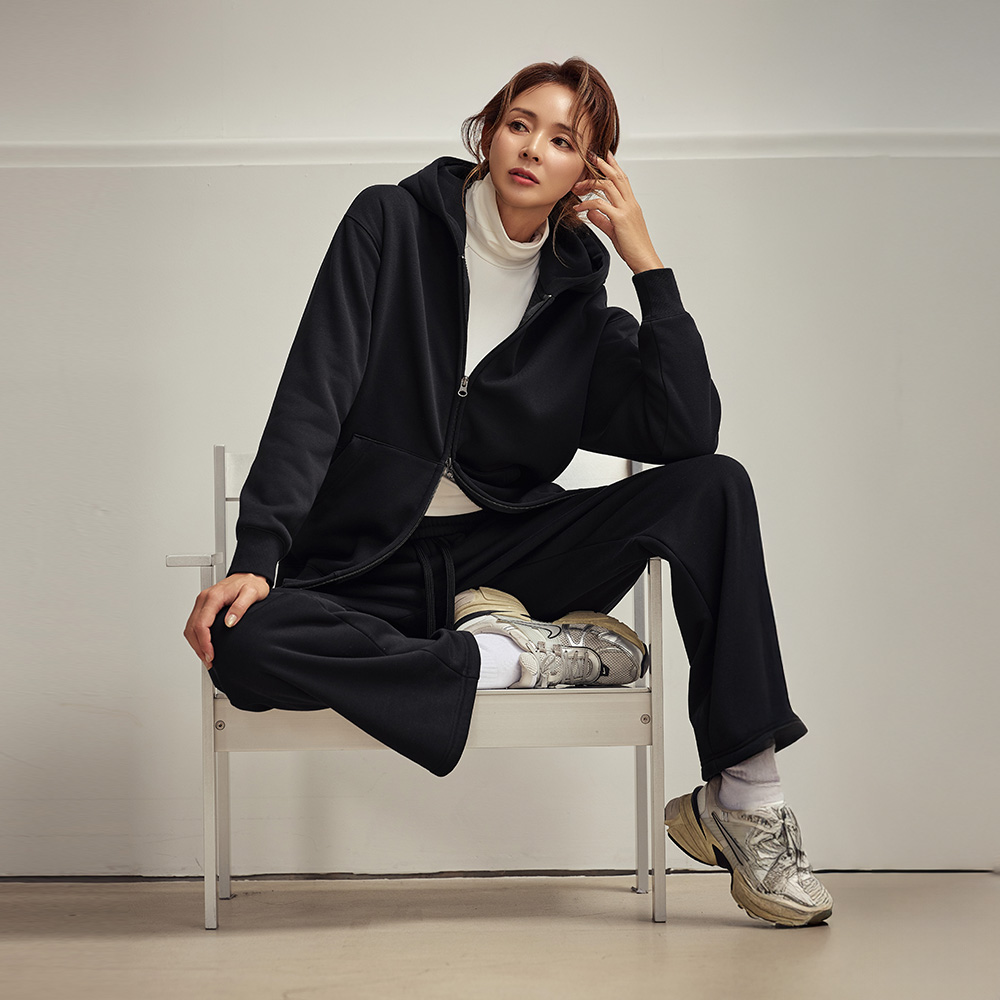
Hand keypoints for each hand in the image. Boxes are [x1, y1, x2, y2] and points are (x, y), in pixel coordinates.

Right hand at [183, 573, 269, 666]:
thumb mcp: (252, 593)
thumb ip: (240, 607)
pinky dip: (196, 637)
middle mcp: (204, 599)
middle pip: (192, 627)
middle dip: (198, 647)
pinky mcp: (204, 606)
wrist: (250, 575)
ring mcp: (202, 602)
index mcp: (214, 597)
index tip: (211, 654)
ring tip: (207, 657)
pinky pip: (194, 623)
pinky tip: (204, 645)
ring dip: (196, 644)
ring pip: (190, 627)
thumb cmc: (251, 583)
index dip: (204, 642)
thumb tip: (229, 622)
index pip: (202, 624)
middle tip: (209, 660)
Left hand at [572, 151, 663, 273]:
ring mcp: (626, 210)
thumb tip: (590, 212)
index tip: (605, 156)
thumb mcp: (614, 230)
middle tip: (591, 156)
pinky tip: (579, 207)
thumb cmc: (633, 247)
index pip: (622, 179)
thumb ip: (602, 219)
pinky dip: (587, 203)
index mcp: (631, 204)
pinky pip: (600, 205)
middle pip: (616, 177)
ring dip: (591, 182)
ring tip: (577, 185)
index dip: (613, 166)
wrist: (644, 259)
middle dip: (603, 164)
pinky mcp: (620, 219)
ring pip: (608, 186)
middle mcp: (630, 203)